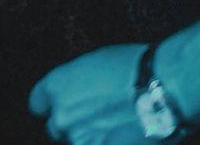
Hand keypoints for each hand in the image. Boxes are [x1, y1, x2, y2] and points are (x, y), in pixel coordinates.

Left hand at [29, 44, 146, 143]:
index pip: (38, 104)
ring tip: (113, 128)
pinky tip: (121, 137)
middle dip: (72, 125)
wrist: (161, 91)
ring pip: (77, 142)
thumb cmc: (132, 68)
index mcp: (56, 86)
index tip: (63, 107)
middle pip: (56, 128)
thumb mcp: (93, 64)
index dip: (51, 106)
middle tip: (94, 119)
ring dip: (90, 138)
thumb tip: (79, 94)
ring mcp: (81, 139)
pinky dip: (107, 143)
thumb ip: (76, 84)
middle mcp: (62, 115)